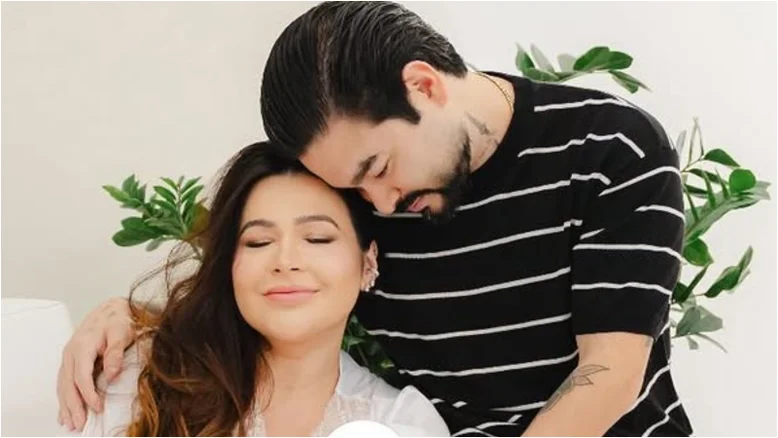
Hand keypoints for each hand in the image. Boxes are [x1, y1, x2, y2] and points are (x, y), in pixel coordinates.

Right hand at [57, 297, 133, 430]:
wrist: (110, 309)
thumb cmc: (117, 320)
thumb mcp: (121, 332)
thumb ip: (115, 354)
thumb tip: (112, 375)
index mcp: (82, 346)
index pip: (81, 376)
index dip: (88, 394)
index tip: (97, 408)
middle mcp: (71, 353)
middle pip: (68, 384)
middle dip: (73, 406)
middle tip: (79, 424)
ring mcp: (69, 357)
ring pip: (63, 385)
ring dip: (66, 405)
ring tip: (70, 423)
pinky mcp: (71, 360)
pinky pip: (64, 382)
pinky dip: (64, 398)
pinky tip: (64, 411)